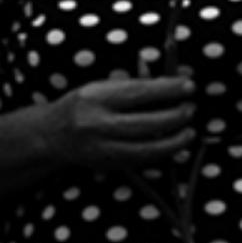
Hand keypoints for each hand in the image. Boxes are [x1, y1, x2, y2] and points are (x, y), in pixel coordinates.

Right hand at [56, 73, 196, 169]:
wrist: (50, 135)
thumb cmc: (85, 104)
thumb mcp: (104, 87)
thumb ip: (139, 83)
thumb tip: (179, 77)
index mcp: (94, 97)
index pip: (138, 92)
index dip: (168, 89)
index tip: (190, 85)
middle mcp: (95, 124)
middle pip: (146, 124)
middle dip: (175, 117)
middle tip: (190, 109)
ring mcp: (100, 148)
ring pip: (146, 149)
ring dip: (175, 141)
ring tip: (189, 132)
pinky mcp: (106, 165)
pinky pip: (141, 161)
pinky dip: (162, 154)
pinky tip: (175, 146)